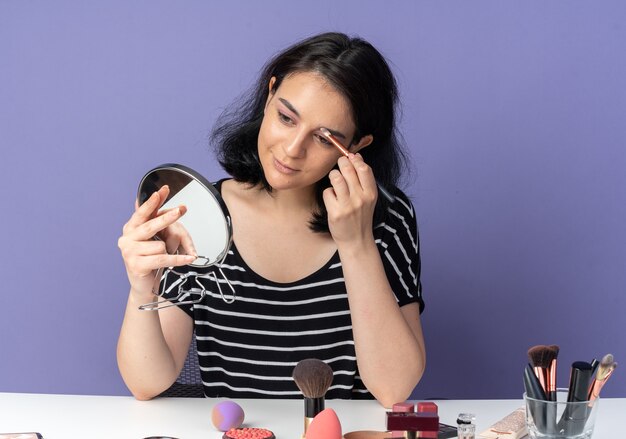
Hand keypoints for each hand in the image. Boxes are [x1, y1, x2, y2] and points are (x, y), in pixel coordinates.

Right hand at [118, 185, 196, 299]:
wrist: (143, 284)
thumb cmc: (148, 257)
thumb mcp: (150, 236)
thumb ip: (150, 217)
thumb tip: (146, 197)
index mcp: (130, 228)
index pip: (143, 212)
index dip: (153, 202)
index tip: (163, 190)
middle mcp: (126, 239)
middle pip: (152, 225)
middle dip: (168, 218)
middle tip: (181, 210)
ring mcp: (129, 252)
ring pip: (160, 245)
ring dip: (167, 251)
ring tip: (162, 257)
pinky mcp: (137, 265)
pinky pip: (164, 258)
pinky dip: (178, 259)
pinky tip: (189, 258)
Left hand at [322, 153, 376, 245]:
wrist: (356, 240)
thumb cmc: (360, 216)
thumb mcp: (368, 198)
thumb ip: (363, 179)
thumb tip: (356, 156)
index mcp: (371, 193)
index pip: (364, 168)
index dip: (355, 159)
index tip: (350, 157)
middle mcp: (361, 198)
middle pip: (348, 169)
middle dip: (341, 163)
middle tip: (340, 165)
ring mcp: (348, 205)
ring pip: (336, 177)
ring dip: (333, 176)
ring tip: (335, 181)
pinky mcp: (336, 212)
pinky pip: (327, 192)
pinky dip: (328, 193)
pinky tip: (333, 200)